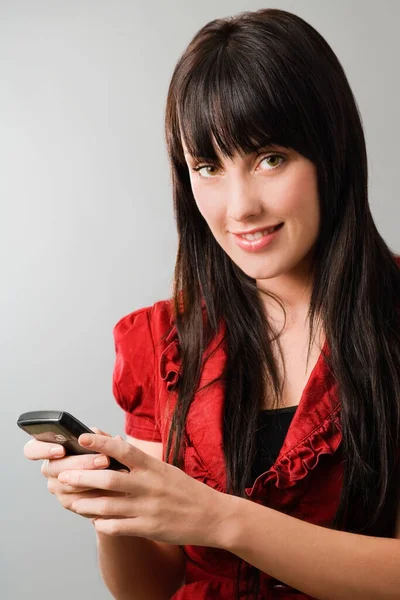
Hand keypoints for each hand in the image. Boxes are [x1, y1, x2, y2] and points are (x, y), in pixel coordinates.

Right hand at [23, 428, 125, 519]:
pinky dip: (96, 492)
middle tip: (103, 460)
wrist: (114, 478)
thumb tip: (96, 434)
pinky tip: (110, 487)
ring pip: (68, 484)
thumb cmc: (101, 453)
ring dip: (91, 477)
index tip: (61, 450)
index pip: (32, 449)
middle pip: (55, 467)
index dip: (43, 449)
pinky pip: (79, 499)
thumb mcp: (100, 440)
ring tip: (112, 471)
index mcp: (50, 449)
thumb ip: (97, 435)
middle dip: (81, 463)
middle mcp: (49, 469)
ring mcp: (57, 487)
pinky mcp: (69, 502)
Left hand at [58, 433, 234, 547]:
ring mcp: (148, 508)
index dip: (101, 442)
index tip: (82, 437)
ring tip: (71, 501)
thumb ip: (136, 457)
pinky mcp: (149, 528)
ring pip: (107, 506)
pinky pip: (118, 527)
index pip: (123, 449)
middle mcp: (149, 485)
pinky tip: (95, 521)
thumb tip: (109, 438)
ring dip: (85, 504)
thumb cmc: (184, 488)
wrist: (212, 515)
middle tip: (63, 475)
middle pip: (108, 478)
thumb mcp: (163, 468)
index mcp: (153, 466)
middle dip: (82, 476)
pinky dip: (102, 524)